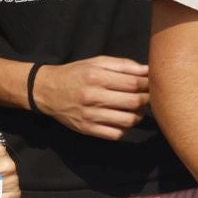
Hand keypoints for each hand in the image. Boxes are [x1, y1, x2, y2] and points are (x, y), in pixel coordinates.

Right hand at [33, 57, 148, 139]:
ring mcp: (90, 115)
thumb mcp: (95, 63)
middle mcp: (93, 97)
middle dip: (147, 100)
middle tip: (148, 97)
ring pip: (128, 120)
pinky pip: (116, 134)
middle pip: (134, 102)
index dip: (148, 84)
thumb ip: (122, 65)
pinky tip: (123, 120)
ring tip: (137, 109)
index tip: (152, 84)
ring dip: (139, 115)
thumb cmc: (74, 74)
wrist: (45, 91)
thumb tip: (148, 70)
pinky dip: (125, 128)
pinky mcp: (87, 129)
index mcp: (95, 77)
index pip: (133, 84)